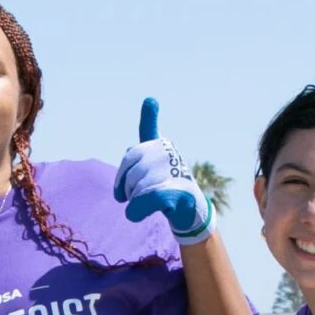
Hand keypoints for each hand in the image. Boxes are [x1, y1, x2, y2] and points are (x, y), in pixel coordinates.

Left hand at [115, 98, 212, 244]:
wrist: (189, 211)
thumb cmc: (164, 189)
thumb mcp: (146, 173)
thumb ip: (132, 164)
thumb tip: (135, 154)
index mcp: (160, 148)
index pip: (149, 132)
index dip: (149, 117)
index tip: (150, 101)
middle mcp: (169, 155)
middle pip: (130, 168)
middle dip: (125, 185)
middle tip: (134, 194)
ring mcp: (174, 172)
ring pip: (135, 187)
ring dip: (134, 200)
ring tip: (150, 202)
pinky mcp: (175, 193)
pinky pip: (143, 201)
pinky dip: (135, 210)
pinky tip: (135, 214)